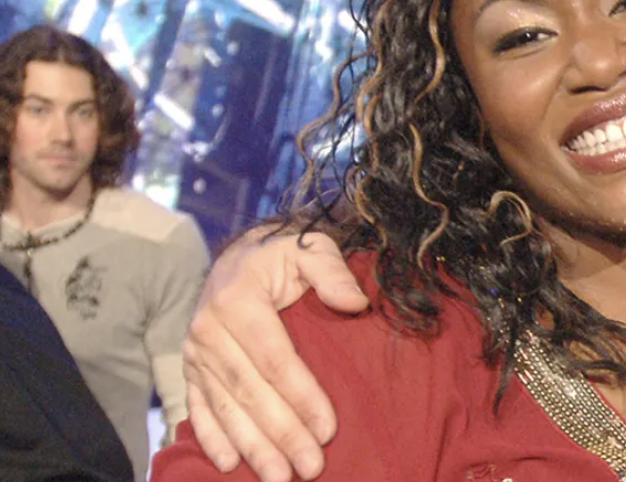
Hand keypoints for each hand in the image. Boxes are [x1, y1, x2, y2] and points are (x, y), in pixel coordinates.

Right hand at [183, 228, 366, 481]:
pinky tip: (229, 464)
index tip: (328, 428)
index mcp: (238, 299)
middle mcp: (208, 329)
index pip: (275, 359)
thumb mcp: (310, 248)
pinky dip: (212, 437)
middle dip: (281, 434)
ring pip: (225, 407)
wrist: (238, 255)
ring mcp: (194, 352)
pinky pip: (199, 407)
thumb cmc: (281, 255)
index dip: (301, 396)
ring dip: (252, 446)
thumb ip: (332, 272)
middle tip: (310, 467)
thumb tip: (355, 302)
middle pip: (250, 391)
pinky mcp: (190, 368)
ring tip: (278, 477)